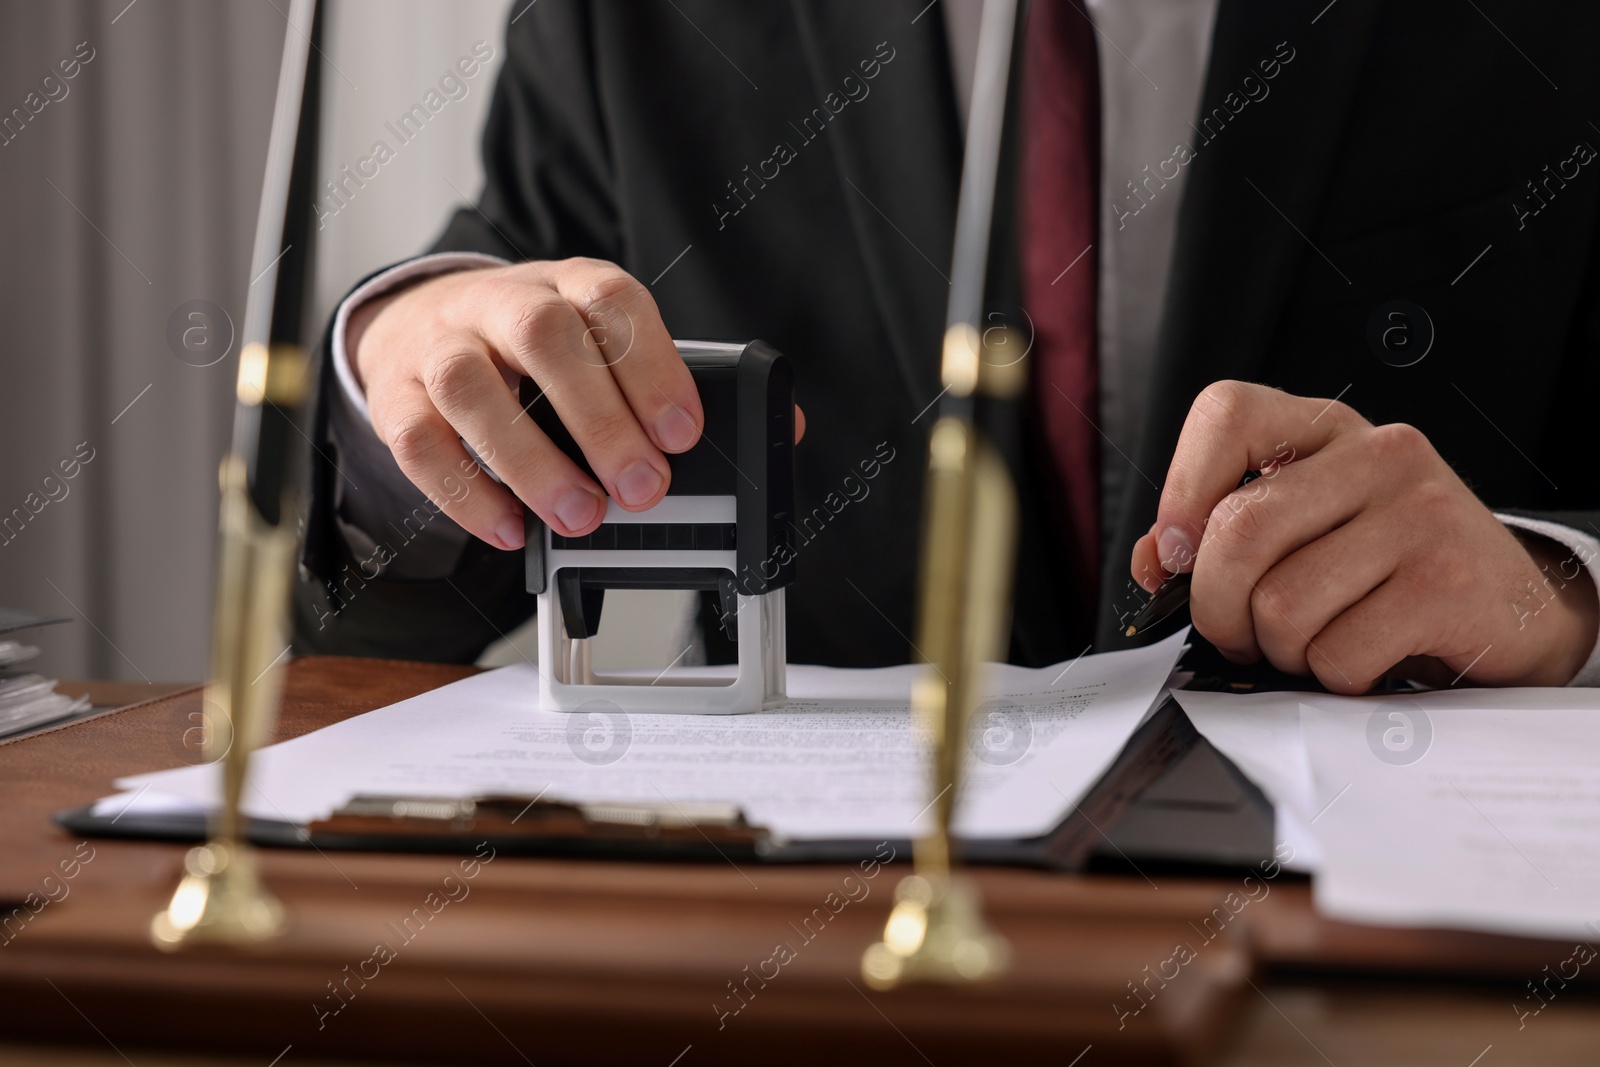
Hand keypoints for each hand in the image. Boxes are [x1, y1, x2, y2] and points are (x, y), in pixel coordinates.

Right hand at [350, 258, 803, 550]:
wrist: (423, 322)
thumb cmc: (536, 351)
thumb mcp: (607, 346)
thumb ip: (679, 386)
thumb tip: (780, 428)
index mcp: (568, 285)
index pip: (612, 302)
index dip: (652, 365)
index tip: (684, 432)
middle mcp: (501, 303)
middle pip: (543, 338)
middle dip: (599, 418)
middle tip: (642, 487)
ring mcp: (441, 346)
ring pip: (471, 387)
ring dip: (530, 459)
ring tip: (581, 515)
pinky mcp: (396, 397)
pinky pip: (419, 442)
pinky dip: (466, 493)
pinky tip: (511, 528)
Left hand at [1129, 381, 1597, 691]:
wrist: (1511, 608)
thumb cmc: (1389, 570)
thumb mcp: (1303, 531)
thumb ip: (1217, 538)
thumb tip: (1153, 560)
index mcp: (1326, 430)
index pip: (1226, 413)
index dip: (1181, 490)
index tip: (1176, 553)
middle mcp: (1378, 453)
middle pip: (1238, 530)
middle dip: (1217, 607)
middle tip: (1236, 631)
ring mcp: (1421, 511)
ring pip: (1281, 604)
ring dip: (1280, 649)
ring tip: (1315, 641)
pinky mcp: (1447, 582)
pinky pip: (1336, 651)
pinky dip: (1333, 676)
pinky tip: (1365, 658)